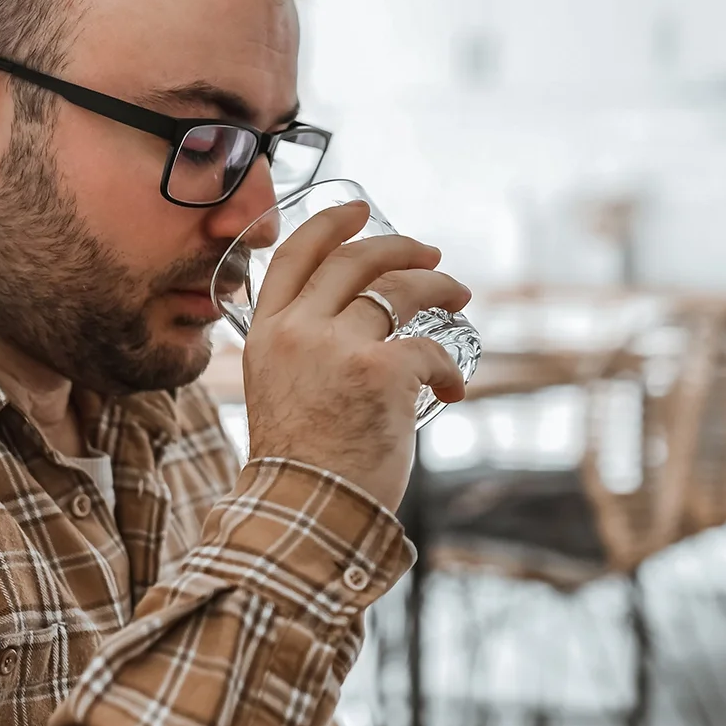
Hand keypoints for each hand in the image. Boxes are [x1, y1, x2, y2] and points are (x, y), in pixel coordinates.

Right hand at [239, 201, 469, 509]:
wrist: (304, 514)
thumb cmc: (299, 470)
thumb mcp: (279, 394)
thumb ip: (303, 359)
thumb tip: (354, 340)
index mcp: (266, 334)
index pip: (294, 256)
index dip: (331, 224)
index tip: (360, 211)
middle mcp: (298, 330)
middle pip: (354, 261)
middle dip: (400, 248)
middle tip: (430, 253)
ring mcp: (339, 347)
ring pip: (400, 291)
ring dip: (438, 287)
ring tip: (459, 295)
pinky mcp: (382, 371)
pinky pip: (432, 349)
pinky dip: (450, 366)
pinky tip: (455, 388)